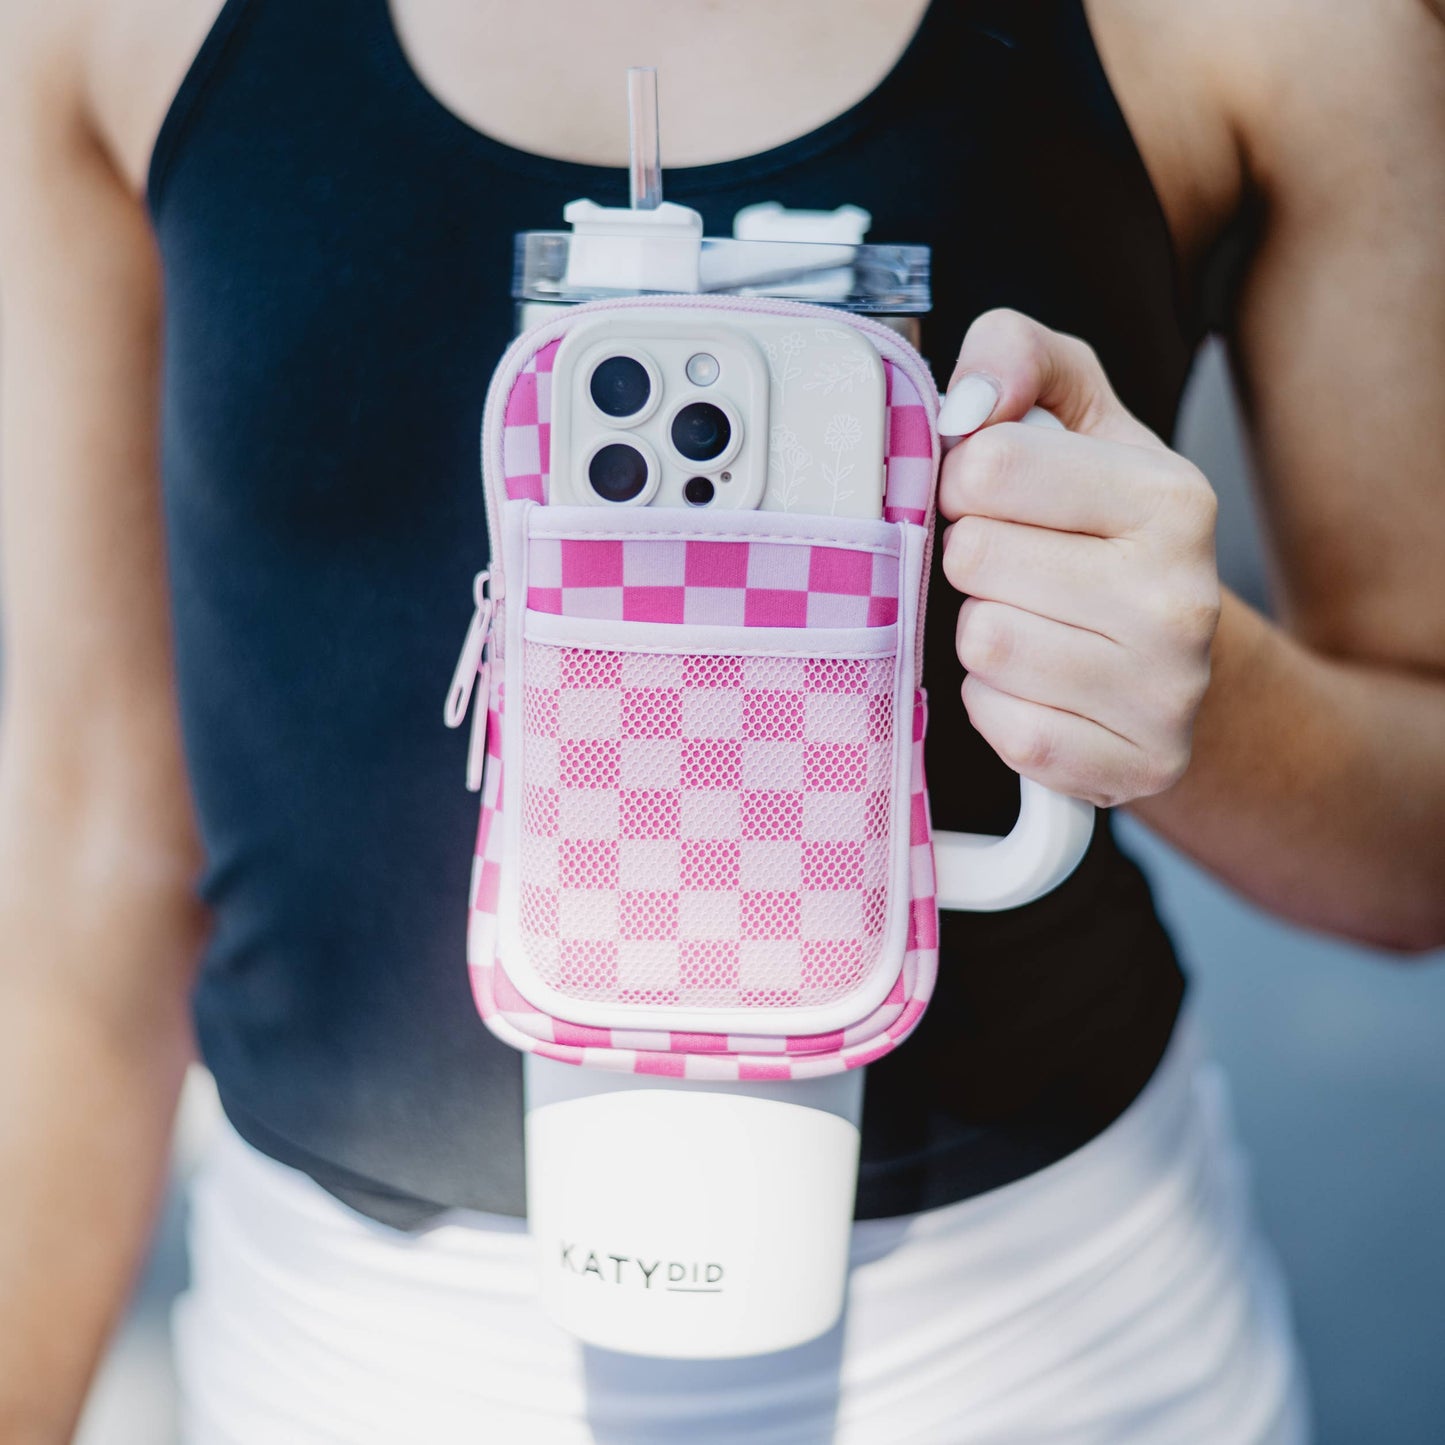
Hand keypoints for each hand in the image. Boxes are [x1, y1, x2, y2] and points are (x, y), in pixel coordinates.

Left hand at [936, 309, 1220, 808]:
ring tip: (1030, 623)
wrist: (1175, 664)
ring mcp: (1165, 693)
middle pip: (974, 557)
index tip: (994, 500)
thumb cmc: (1104, 532)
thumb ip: (1017, 354)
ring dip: (981, 633)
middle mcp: (1181, 597)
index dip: (965, 481)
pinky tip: (1036, 685)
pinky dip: (995, 705)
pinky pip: (1002, 725)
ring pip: (983, 643)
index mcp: (1172, 498)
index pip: (989, 465)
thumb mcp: (1075, 417)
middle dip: (972, 561)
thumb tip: (968, 398)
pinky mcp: (1134, 767)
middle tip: (1014, 570)